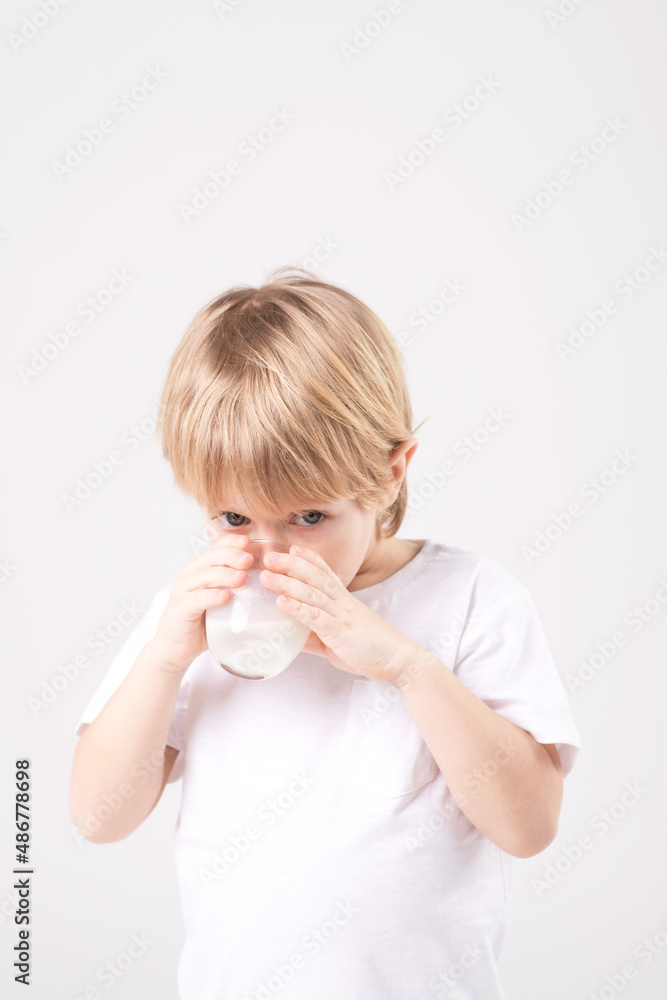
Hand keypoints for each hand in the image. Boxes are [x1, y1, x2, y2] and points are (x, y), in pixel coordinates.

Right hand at [151, 531, 253, 673]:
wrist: (175, 647)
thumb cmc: (201, 623)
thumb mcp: (220, 601)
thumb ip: (235, 589)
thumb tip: (267, 581)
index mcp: (200, 570)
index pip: (216, 549)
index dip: (232, 543)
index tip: (249, 542)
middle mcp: (190, 576)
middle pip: (211, 558)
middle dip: (231, 555)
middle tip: (249, 559)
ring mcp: (184, 592)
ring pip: (205, 576)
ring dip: (225, 575)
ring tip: (242, 577)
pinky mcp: (181, 609)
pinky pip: (198, 599)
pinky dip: (212, 596)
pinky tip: (226, 597)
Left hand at [259, 543, 409, 682]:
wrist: (398, 660)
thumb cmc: (370, 649)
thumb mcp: (338, 640)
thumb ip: (315, 637)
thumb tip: (292, 638)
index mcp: (344, 601)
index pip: (326, 573)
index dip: (310, 559)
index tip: (293, 548)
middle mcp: (342, 602)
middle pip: (315, 576)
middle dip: (291, 564)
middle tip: (268, 555)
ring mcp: (341, 615)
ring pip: (311, 593)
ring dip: (287, 583)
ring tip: (266, 575)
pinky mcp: (340, 631)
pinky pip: (315, 617)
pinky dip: (297, 608)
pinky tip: (281, 602)